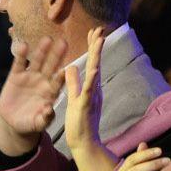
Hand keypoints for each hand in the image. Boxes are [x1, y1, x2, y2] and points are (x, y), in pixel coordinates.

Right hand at [0, 34, 69, 154]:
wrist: (13, 121)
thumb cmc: (29, 123)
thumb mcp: (37, 123)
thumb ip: (44, 118)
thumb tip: (50, 110)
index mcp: (51, 93)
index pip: (59, 82)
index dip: (63, 75)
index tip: (67, 68)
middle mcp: (43, 82)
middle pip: (51, 66)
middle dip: (57, 55)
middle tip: (64, 42)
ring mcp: (30, 77)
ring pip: (37, 61)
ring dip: (42, 51)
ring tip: (47, 39)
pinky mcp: (16, 75)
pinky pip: (19, 63)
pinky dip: (21, 55)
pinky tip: (23, 45)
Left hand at [64, 25, 105, 157]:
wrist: (83, 142)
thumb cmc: (79, 122)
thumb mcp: (73, 97)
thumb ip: (73, 82)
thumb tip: (70, 66)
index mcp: (89, 86)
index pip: (91, 63)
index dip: (92, 47)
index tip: (93, 32)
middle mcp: (93, 89)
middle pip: (95, 63)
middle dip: (96, 45)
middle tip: (99, 28)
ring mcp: (90, 96)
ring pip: (94, 72)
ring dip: (96, 56)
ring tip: (99, 40)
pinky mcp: (85, 105)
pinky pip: (87, 90)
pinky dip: (90, 79)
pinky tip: (93, 69)